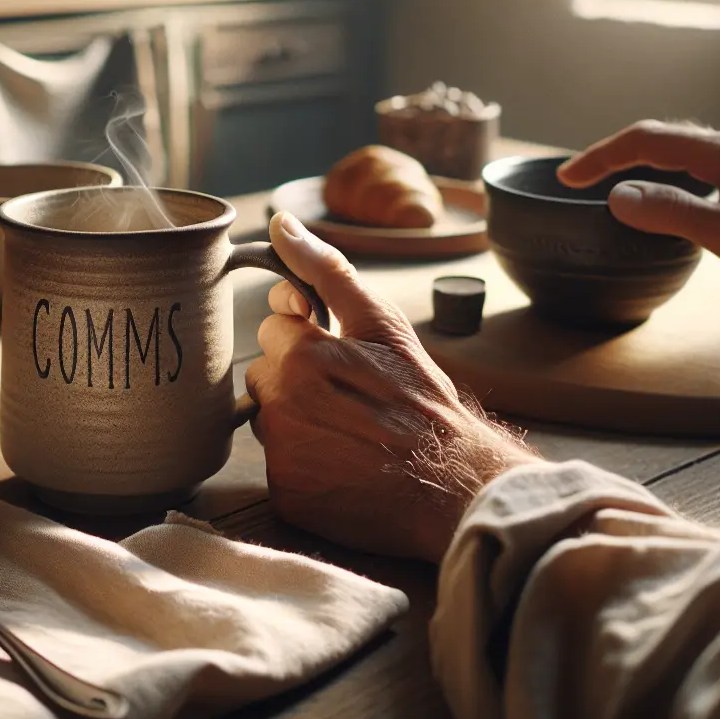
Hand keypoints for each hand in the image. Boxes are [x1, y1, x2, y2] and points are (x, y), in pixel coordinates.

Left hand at [244, 213, 536, 562]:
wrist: (455, 483)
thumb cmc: (423, 400)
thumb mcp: (385, 326)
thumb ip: (327, 271)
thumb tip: (281, 223)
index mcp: (302, 355)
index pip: (274, 331)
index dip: (309, 342)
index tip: (343, 362)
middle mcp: (282, 404)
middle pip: (264, 375)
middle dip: (296, 381)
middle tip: (350, 399)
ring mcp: (282, 454)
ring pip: (268, 420)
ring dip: (297, 421)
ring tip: (348, 432)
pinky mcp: (287, 494)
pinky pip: (278, 466)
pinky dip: (303, 465)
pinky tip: (341, 465)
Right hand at [557, 120, 719, 298]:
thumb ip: (672, 212)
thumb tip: (620, 196)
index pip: (648, 139)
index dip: (602, 156)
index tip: (567, 178)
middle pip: (665, 140)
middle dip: (618, 156)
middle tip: (581, 181)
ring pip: (687, 157)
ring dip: (646, 167)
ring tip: (618, 188)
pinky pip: (706, 173)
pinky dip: (673, 181)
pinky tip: (677, 206)